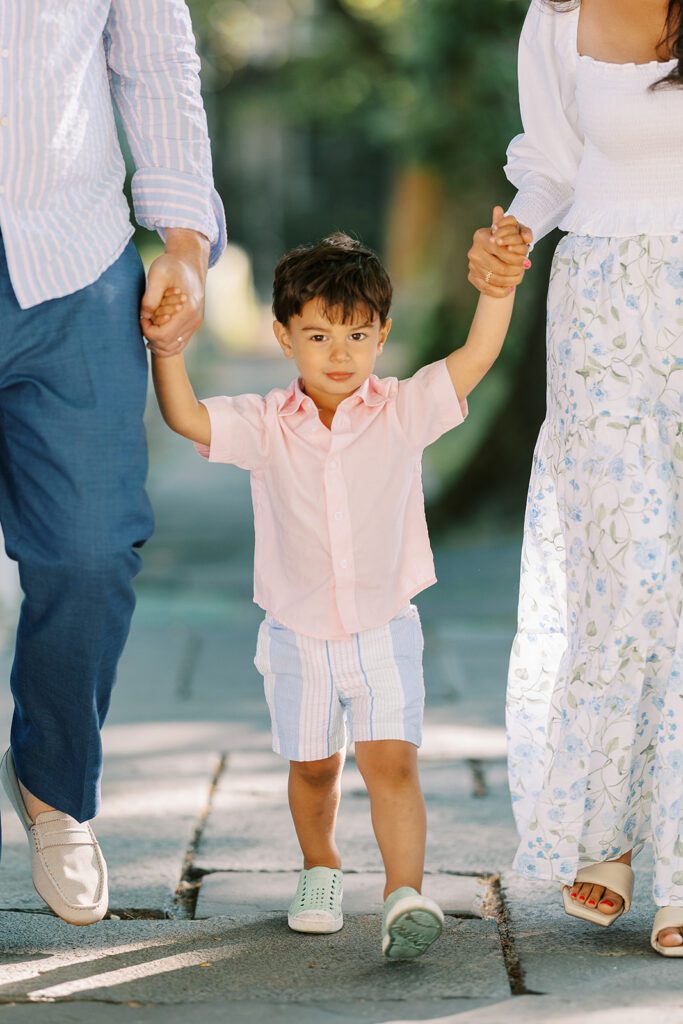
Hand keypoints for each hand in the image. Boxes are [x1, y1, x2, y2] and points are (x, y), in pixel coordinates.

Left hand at [140, 228, 209, 357]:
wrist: (190, 262)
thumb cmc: (172, 266)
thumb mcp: (158, 274)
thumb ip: (151, 296)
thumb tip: (145, 316)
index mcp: (187, 310)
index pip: (162, 335)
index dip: (147, 330)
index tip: (141, 317)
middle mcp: (194, 321)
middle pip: (167, 344)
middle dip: (151, 336)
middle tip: (143, 321)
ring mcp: (195, 324)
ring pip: (174, 348)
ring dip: (157, 344)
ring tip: (147, 330)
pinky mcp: (193, 324)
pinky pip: (179, 344)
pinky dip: (166, 344)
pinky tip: (155, 335)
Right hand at [467, 206, 532, 297]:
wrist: (490, 253)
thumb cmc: (500, 240)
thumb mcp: (505, 229)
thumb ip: (505, 222)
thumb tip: (498, 209)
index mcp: (480, 236)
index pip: (500, 250)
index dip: (515, 257)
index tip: (526, 261)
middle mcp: (473, 251)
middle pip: (498, 267)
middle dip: (514, 271)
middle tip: (524, 271)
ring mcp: (471, 265)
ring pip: (494, 279)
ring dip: (509, 282)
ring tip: (518, 279)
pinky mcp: (472, 277)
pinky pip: (486, 288)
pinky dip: (499, 291)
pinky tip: (509, 290)